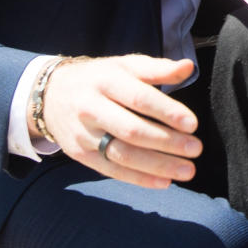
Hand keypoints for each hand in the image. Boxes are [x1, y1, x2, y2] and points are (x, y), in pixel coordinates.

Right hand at [34, 54, 201, 189]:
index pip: (138, 98)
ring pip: (122, 154)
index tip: (192, 124)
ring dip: (157, 165)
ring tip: (187, 170)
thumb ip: (157, 68)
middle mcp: (92, 107)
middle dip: (166, 142)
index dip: (166, 111)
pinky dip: (139, 178)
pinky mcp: (80, 154)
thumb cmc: (100, 77)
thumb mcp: (125, 66)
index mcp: (106, 80)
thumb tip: (188, 67)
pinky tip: (165, 181)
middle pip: (131, 130)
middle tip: (196, 149)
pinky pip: (111, 170)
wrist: (51, 94)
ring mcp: (84, 134)